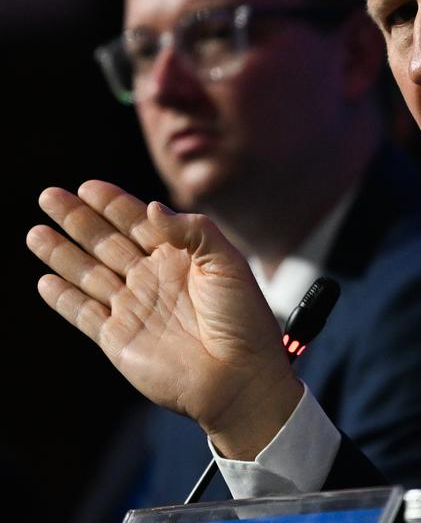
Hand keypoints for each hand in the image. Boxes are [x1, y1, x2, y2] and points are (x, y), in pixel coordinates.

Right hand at [26, 180, 302, 459]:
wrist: (238, 376)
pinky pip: (84, 313)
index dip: (112, 203)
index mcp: (181, 257)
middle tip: (49, 196)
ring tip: (36, 232)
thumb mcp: (228, 262)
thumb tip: (150, 208)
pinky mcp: (119, 339)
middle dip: (78, 219)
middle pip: (107, 242)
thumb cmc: (242, 319)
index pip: (139, 222)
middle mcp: (154, 278)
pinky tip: (46, 281)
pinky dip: (64, 298)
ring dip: (62, 253)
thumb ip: (192, 230)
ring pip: (88, 273)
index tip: (87, 186)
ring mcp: (134, 308)